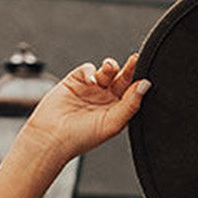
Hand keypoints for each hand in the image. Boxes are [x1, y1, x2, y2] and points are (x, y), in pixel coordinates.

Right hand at [21, 53, 149, 162]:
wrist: (52, 136)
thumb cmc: (82, 137)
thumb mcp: (113, 123)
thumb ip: (131, 104)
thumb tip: (145, 85)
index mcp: (118, 111)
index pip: (132, 93)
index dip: (138, 81)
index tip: (144, 69)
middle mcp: (106, 100)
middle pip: (122, 79)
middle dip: (128, 69)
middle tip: (134, 60)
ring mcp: (91, 89)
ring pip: (106, 71)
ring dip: (110, 67)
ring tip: (109, 68)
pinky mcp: (76, 81)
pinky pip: (88, 69)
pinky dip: (90, 70)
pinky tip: (89, 80)